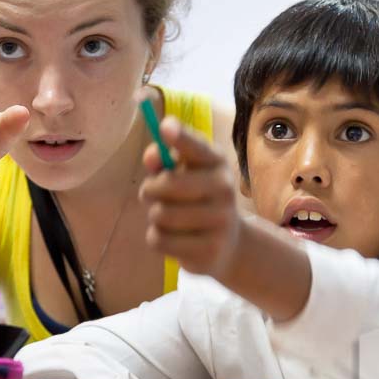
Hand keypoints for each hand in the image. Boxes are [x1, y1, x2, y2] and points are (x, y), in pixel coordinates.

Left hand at [139, 118, 241, 277]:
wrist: (229, 243)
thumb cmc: (196, 199)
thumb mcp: (183, 174)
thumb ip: (164, 161)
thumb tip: (152, 157)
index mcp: (217, 163)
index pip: (197, 147)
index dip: (181, 137)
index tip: (165, 127)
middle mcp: (224, 189)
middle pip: (168, 185)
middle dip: (149, 190)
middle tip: (150, 194)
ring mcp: (220, 221)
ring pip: (160, 215)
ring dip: (154, 216)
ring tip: (166, 218)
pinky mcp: (209, 250)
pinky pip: (159, 240)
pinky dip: (157, 238)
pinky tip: (172, 238)